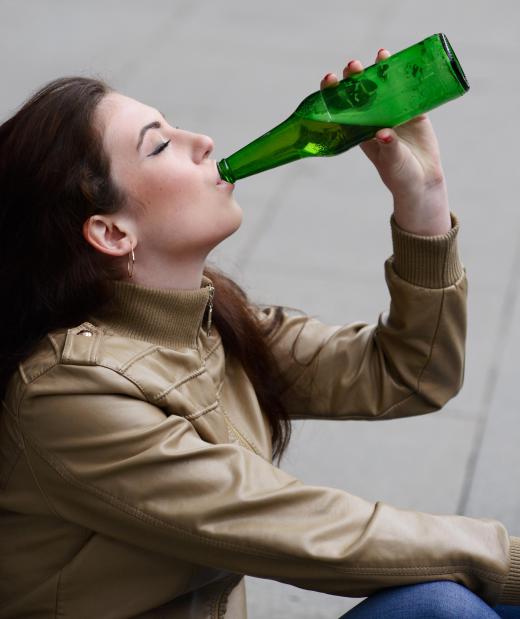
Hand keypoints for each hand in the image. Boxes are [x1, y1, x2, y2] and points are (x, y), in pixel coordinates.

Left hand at [320, 49, 450, 235]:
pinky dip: (406, 75)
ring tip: (380, 55)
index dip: (333, 92)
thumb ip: (388, 147)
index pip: (342, 107)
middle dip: (355, 76)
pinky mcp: (414, 111)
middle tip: (353, 66)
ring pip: (384, 86)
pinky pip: (410, 90)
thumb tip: (384, 132)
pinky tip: (404, 61)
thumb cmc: (399, 174)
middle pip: (361, 92)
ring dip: (381, 69)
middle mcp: (373, 117)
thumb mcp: (392, 162)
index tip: (330, 80)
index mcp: (359, 130)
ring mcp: (393, 112)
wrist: (422, 181)